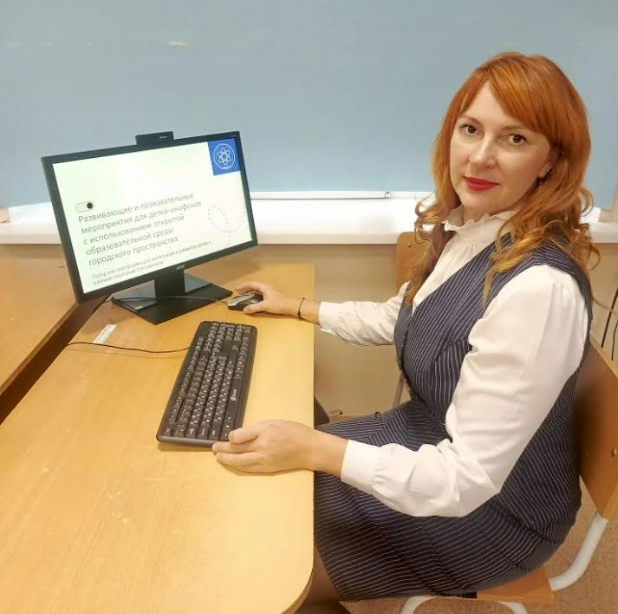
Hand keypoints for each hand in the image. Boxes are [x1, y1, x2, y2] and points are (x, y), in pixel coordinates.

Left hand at [212, 420, 346, 475]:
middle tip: (214, 448)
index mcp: (264, 433)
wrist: (309, 449)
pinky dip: (239, 467)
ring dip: (227, 460)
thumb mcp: (274, 422)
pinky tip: (233, 465)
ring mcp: (264, 461)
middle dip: (222, 450)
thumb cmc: (294, 432)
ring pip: (240, 462)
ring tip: (218, 457)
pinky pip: (249, 469)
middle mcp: (262, 448)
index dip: (229, 438)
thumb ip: (255, 428)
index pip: (239, 437)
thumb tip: (237, 435)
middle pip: (236, 451)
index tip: (224, 436)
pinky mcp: (268, 469)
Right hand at [233, 281, 300, 315]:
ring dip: (250, 292)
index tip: (236, 289)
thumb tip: (245, 310)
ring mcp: (269, 292)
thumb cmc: (279, 304)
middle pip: (254, 286)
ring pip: (257, 290)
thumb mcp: (265, 306)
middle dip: (246, 289)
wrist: (291, 306)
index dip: (243, 286)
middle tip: (239, 293)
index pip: (251, 284)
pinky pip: (260, 294)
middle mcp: (266, 288)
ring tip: (244, 296)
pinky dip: (255, 296)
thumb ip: (254, 308)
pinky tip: (254, 301)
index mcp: (264, 287)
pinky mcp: (271, 296)